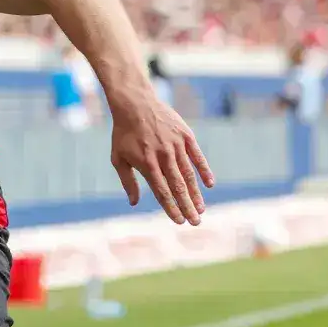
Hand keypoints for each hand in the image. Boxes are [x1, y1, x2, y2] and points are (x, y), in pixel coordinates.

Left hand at [110, 92, 214, 224]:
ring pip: (189, 174)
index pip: (161, 191)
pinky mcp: (186, 136)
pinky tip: (209, 185)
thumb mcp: (118, 157)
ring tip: (201, 209)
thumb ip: (128, 181)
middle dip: (187, 206)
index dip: (171, 207)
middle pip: (178, 186)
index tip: (179, 221)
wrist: (135, 103)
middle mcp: (163, 156)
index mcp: (146, 163)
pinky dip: (204, 170)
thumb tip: (134, 203)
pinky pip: (197, 156)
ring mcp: (176, 145)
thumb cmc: (124, 134)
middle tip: (196, 222)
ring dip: (196, 193)